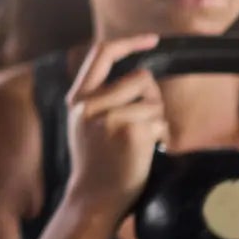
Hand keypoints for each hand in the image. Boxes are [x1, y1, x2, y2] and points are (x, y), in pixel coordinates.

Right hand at [63, 35, 164, 218]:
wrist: (94, 198)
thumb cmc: (98, 164)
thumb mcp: (87, 125)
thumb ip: (102, 99)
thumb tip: (140, 76)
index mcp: (78, 99)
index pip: (101, 53)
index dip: (129, 42)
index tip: (152, 40)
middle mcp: (89, 104)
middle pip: (140, 76)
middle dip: (152, 97)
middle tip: (142, 123)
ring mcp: (108, 116)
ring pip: (154, 99)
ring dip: (157, 119)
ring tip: (140, 140)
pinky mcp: (129, 129)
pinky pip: (160, 120)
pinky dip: (161, 135)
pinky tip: (146, 151)